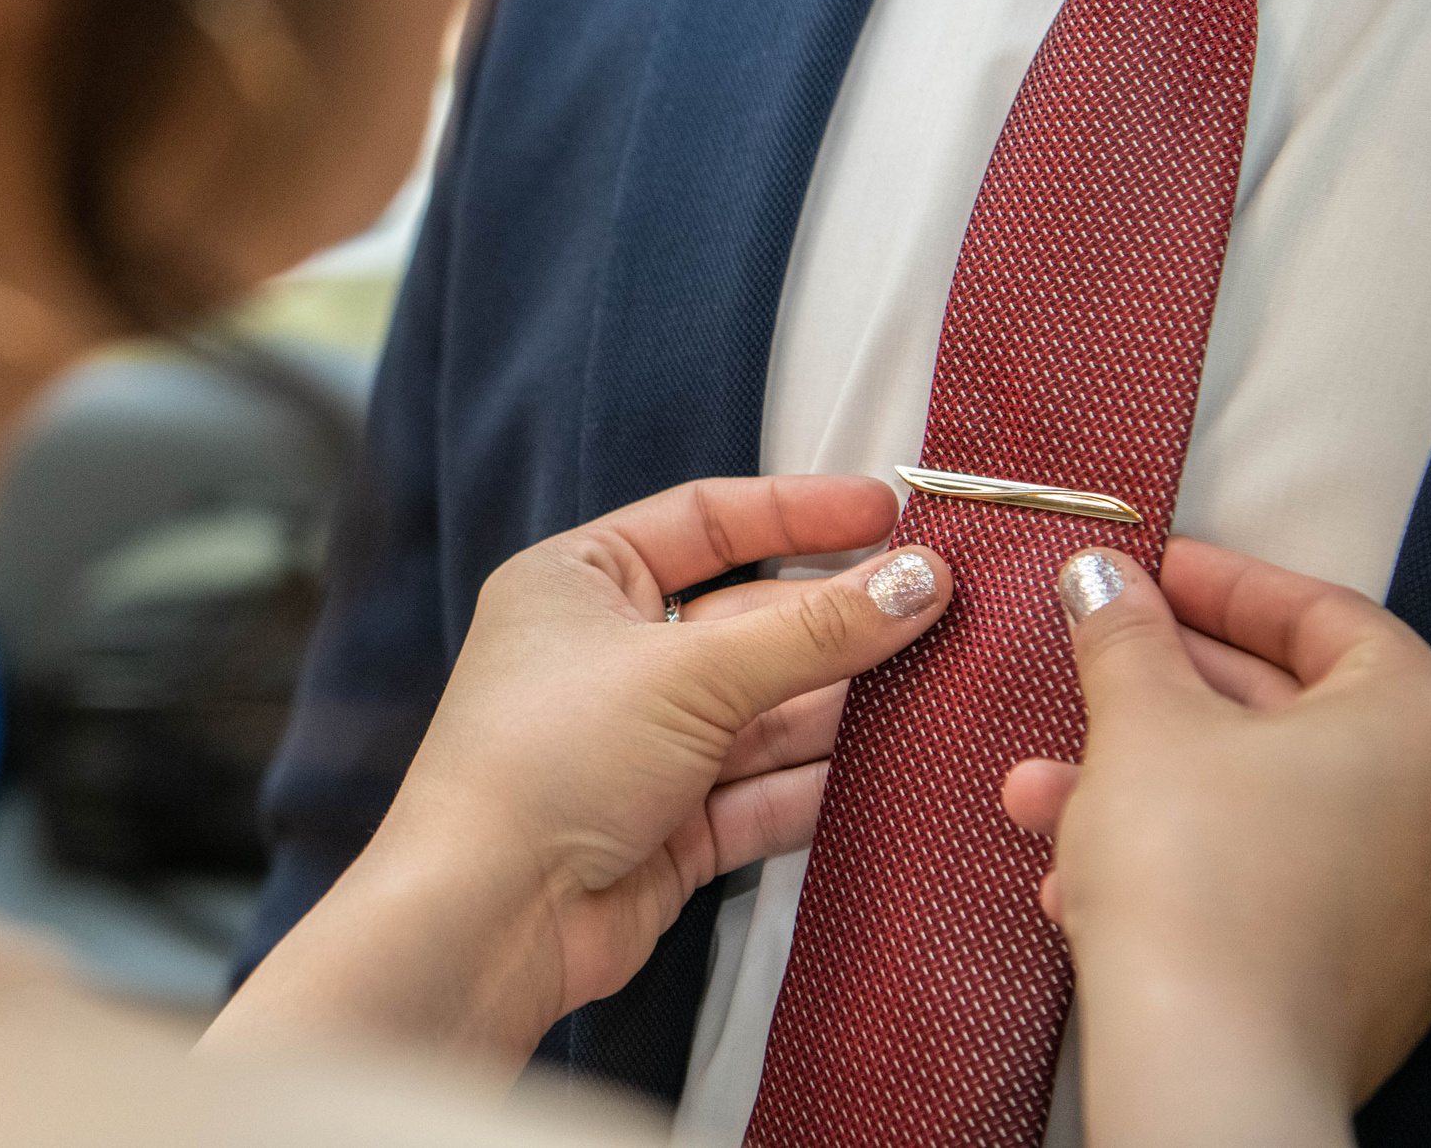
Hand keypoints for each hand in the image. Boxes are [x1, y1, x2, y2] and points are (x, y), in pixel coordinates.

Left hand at [208, 474, 948, 1067]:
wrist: (489, 919)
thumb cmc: (545, 763)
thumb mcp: (689, 673)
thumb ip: (811, 631)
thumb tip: (915, 580)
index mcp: (579, 580)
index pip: (704, 521)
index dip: (798, 512)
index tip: (888, 511)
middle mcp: (608, 655)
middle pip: (748, 621)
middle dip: (837, 620)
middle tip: (941, 608)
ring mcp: (641, 745)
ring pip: (765, 710)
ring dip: (843, 704)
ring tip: (940, 685)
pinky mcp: (670, 826)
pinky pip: (763, 790)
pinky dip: (821, 782)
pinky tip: (895, 768)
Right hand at [1002, 540, 1430, 1147]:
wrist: (1212, 1066)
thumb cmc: (1199, 882)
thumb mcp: (1141, 720)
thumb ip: (1126, 634)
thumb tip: (1106, 582)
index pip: (1325, 617)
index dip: (1221, 584)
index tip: (1152, 572)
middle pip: (1302, 714)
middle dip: (1172, 695)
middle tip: (1099, 665)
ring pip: (1278, 807)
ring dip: (1160, 787)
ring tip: (1050, 793)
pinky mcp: (1387, 980)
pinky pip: (1286, 882)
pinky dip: (1201, 861)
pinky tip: (1091, 871)